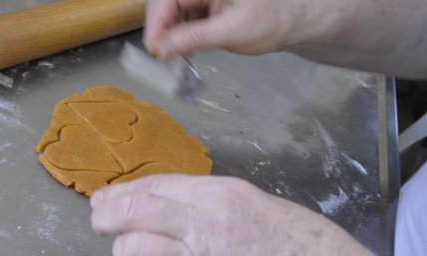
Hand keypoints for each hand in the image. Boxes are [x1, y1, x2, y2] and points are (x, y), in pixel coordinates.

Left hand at [90, 174, 372, 255]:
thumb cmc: (297, 241)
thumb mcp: (250, 200)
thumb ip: (202, 198)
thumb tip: (155, 199)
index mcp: (218, 196)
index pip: (152, 186)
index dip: (119, 193)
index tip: (105, 200)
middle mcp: (204, 227)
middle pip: (131, 215)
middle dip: (106, 218)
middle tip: (103, 224)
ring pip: (132, 253)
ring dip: (128, 254)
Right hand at [144, 0, 312, 58]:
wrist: (294, 20)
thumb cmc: (271, 21)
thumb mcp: (231, 31)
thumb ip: (194, 38)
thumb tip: (162, 49)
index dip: (155, 23)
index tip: (154, 49)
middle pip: (165, 4)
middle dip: (159, 29)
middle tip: (160, 57)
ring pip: (170, 12)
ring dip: (166, 34)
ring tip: (170, 57)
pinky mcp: (202, 4)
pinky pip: (181, 17)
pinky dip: (177, 35)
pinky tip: (180, 50)